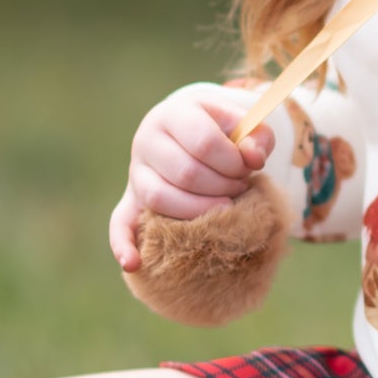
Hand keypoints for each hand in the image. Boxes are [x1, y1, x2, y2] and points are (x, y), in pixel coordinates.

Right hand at [109, 87, 273, 272]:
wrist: (188, 130)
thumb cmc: (220, 129)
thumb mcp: (242, 121)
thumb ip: (257, 135)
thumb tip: (254, 159)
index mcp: (173, 114)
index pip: (204, 142)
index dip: (234, 161)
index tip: (249, 167)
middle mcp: (146, 141)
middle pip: (185, 173)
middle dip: (223, 186)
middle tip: (240, 187)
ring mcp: (135, 173)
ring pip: (160, 198)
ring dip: (199, 210)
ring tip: (224, 207)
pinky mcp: (130, 200)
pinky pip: (119, 224)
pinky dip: (123, 244)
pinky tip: (133, 263)